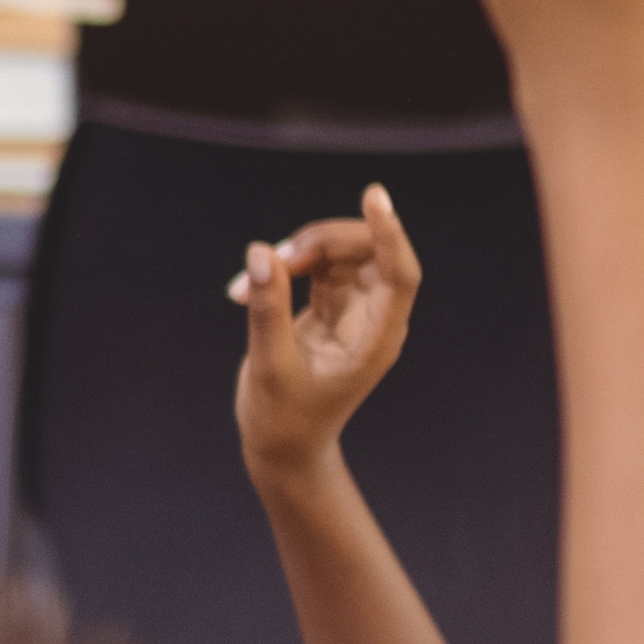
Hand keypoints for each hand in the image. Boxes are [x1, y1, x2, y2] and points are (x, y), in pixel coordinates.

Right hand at [231, 187, 424, 482]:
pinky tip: (247, 290)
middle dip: (318, 244)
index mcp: (376, 339)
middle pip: (364, 253)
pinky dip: (285, 267)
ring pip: (339, 253)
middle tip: (269, 266)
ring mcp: (354, 310)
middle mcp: (374, 319)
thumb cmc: (282, 420)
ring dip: (296, 254)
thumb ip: (267, 309)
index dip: (389, 234)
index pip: (398, 274)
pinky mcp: (331, 306)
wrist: (282, 447)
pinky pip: (317, 266)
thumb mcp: (270, 366)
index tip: (374, 197)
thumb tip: (262, 252)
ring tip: (245, 288)